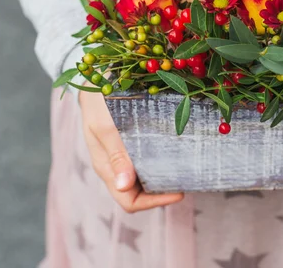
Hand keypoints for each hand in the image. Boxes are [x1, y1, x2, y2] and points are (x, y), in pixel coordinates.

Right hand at [79, 91, 183, 212]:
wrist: (94, 80)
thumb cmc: (98, 102)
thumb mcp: (106, 127)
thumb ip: (116, 156)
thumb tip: (123, 187)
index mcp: (106, 168)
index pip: (129, 201)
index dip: (154, 202)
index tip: (179, 192)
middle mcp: (114, 167)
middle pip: (139, 193)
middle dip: (162, 191)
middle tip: (187, 178)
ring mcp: (121, 156)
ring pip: (143, 179)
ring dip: (163, 177)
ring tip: (184, 167)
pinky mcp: (128, 144)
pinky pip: (145, 161)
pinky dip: (160, 161)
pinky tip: (175, 152)